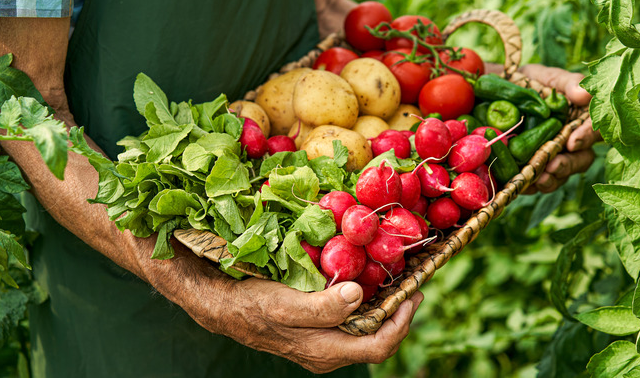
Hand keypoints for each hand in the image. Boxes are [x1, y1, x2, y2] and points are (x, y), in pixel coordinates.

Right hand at [217, 278, 422, 372]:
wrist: (228, 307)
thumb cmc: (256, 305)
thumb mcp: (287, 304)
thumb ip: (323, 306)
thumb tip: (358, 295)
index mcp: (327, 350)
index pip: (379, 347)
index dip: (401, 323)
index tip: (412, 296)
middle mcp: (329, 354)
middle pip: (377, 342)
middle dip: (398, 316)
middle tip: (412, 287)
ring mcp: (323, 345)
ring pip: (365, 334)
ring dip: (384, 311)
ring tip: (396, 286)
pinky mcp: (317, 333)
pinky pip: (351, 326)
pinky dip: (366, 308)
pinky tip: (367, 288)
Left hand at [484, 63, 601, 192]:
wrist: (491, 93)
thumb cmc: (526, 83)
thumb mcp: (546, 77)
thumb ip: (567, 83)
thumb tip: (584, 95)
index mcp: (579, 121)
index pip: (593, 131)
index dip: (586, 137)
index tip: (573, 141)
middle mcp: (569, 143)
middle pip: (580, 159)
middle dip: (568, 164)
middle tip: (554, 165)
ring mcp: (549, 158)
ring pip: (559, 175)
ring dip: (553, 179)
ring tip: (541, 178)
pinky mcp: (529, 170)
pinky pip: (534, 183)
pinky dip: (530, 185)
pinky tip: (524, 184)